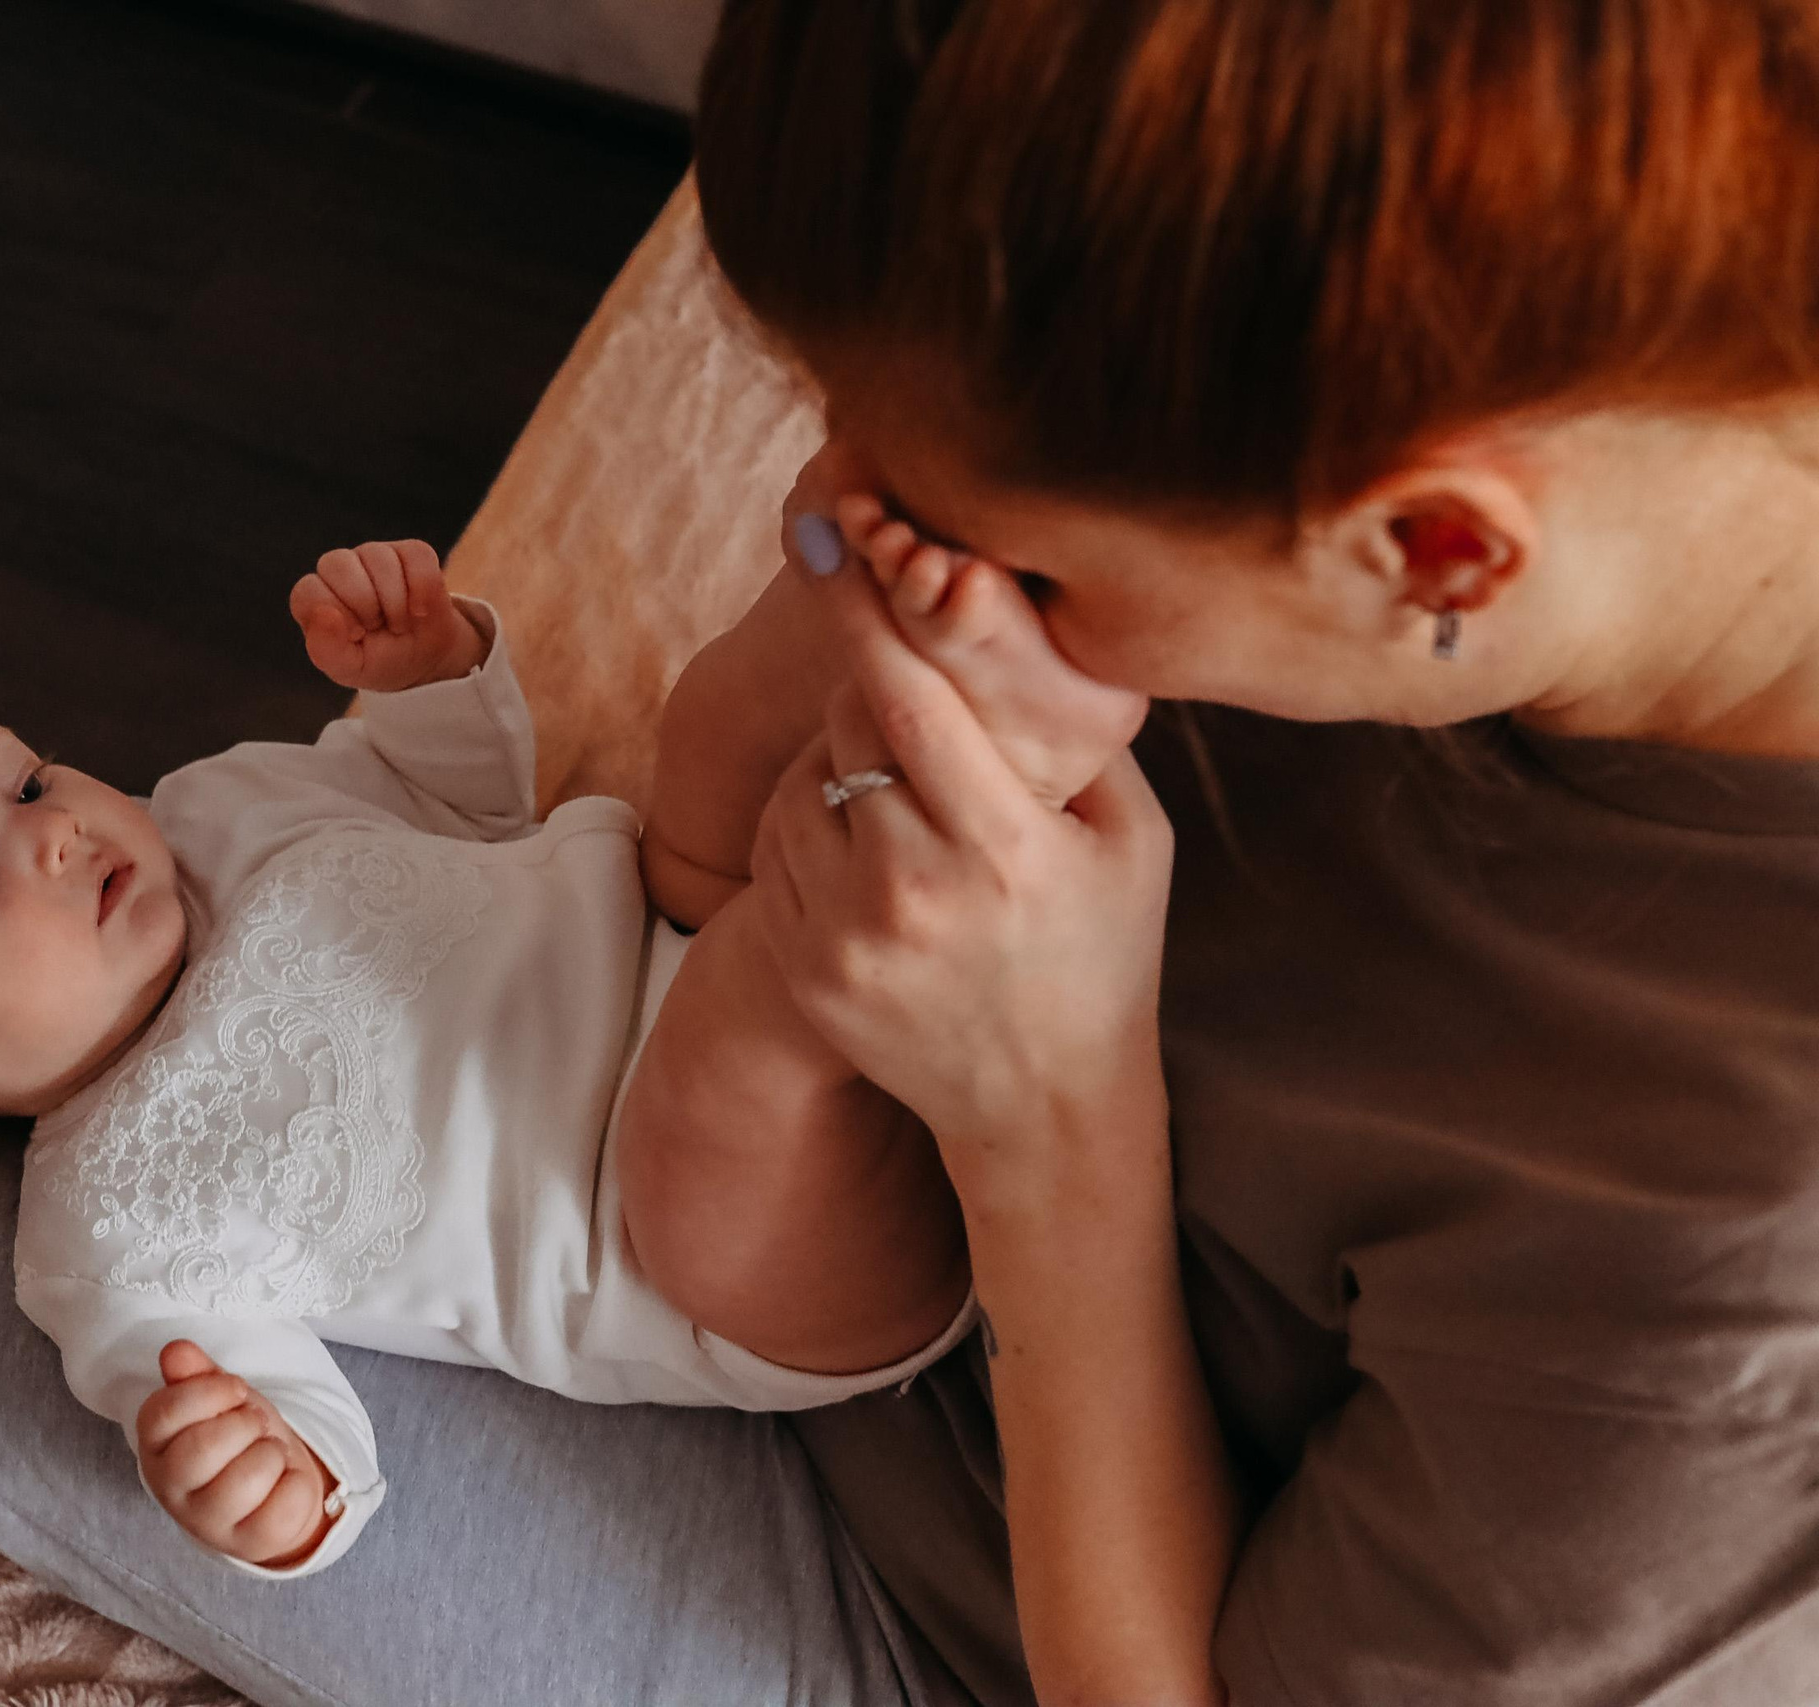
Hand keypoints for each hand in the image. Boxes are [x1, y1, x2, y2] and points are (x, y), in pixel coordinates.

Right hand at [136, 1340, 338, 1568]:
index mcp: (156, 1446)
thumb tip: (176, 1352)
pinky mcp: (248, 1544)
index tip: (235, 1390)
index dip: (207, 1392)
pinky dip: (296, 1483)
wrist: (276, 1484)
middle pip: (202, 1449)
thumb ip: (196, 1374)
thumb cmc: (240, 1435)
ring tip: (268, 1453)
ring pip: (246, 1480)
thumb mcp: (220, 1398)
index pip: (161, 1415)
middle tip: (255, 1423)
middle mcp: (171, 1489)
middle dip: (244, 1423)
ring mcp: (207, 1523)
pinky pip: (283, 1507)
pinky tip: (284, 1481)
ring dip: (271, 1452)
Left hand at [290, 539, 485, 691]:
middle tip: (376, 626)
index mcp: (317, 597)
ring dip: (395, 602)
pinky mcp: (411, 552)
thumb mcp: (350, 668)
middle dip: (364, 604)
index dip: (336, 616)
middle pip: (337, 564)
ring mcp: (375, 556)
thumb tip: (324, 615)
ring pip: (379, 558)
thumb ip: (327, 648)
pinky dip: (422, 589)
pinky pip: (415, 555)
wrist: (426, 659)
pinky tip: (419, 610)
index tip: (356, 635)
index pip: (308, 591)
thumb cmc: (380, 660)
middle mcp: (341, 569)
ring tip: (398, 623)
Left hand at [749, 562, 1175, 1230]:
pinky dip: (809, 824)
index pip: (914, 701)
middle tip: (903, 686)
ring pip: (801, 786)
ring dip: (837, 761)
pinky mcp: (804, 971)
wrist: (1041, 1107)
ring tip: (896, 783)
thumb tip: (1018, 628)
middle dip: (872, 688)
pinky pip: (777, 851)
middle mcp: (914, 894)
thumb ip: (1078, 739)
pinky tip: (864, 839)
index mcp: (1005, 850)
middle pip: (850, 730)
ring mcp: (848, 938)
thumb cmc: (1102, 954)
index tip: (829, 533)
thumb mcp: (1132, 842)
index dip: (866, 610)